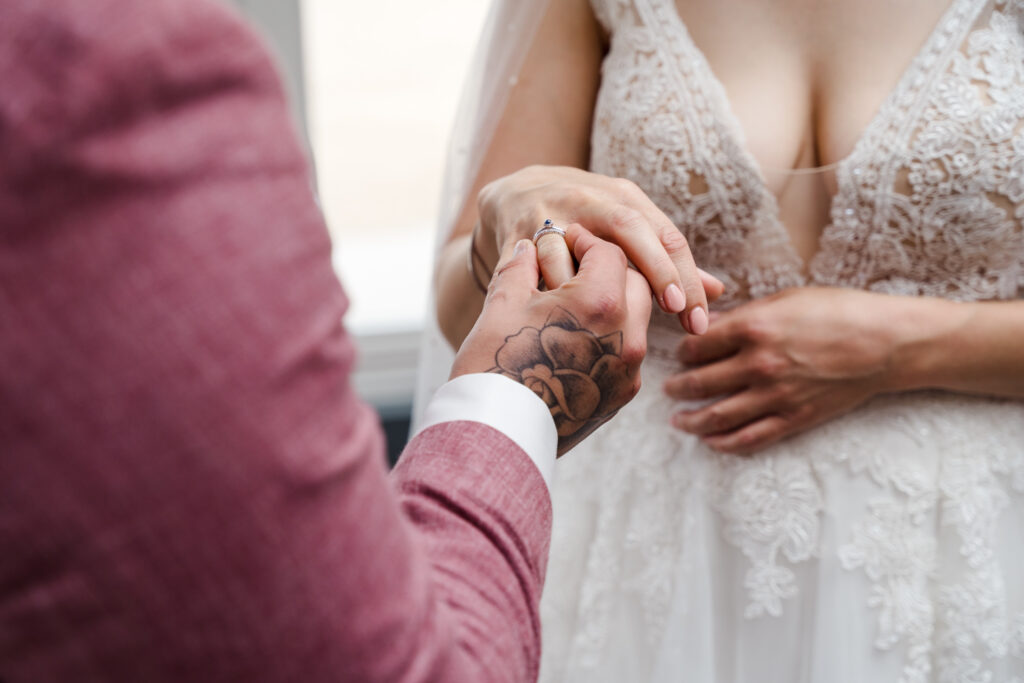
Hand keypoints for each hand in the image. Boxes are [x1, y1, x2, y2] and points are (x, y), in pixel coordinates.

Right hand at [452, 225, 652, 455]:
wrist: (497, 435)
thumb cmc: (495, 365)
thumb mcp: (503, 304)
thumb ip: (521, 267)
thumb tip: (530, 248)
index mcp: (600, 303)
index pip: (609, 253)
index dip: (586, 241)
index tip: (568, 240)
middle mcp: (627, 335)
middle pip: (635, 283)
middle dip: (611, 269)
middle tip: (578, 267)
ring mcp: (628, 370)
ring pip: (637, 319)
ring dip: (615, 304)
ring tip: (577, 305)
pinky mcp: (623, 396)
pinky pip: (628, 353)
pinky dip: (611, 337)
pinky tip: (578, 340)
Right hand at [475, 165, 723, 334]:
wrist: (513, 194)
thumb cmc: (582, 220)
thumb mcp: (624, 227)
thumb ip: (665, 260)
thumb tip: (716, 291)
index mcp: (624, 199)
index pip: (667, 236)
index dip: (686, 276)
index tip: (699, 317)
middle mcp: (592, 199)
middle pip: (632, 229)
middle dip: (658, 270)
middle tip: (677, 310)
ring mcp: (553, 212)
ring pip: (582, 246)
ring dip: (596, 287)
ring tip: (614, 326)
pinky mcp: (519, 231)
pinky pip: (538, 264)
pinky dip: (553, 289)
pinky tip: (566, 317)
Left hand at [664, 288, 903, 452]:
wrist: (887, 343)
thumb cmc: (839, 311)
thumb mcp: (786, 300)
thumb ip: (743, 315)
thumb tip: (709, 324)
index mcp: (754, 328)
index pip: (697, 346)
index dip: (682, 351)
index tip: (679, 354)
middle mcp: (759, 364)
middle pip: (700, 383)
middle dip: (678, 387)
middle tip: (668, 389)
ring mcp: (776, 395)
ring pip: (718, 417)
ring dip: (691, 420)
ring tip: (678, 421)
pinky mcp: (794, 418)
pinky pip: (750, 438)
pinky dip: (725, 443)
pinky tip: (711, 441)